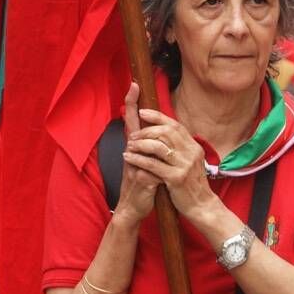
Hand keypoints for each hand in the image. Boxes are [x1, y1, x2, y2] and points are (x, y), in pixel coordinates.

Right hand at [110, 84, 160, 227]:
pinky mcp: (143, 180)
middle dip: (130, 106)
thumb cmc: (143, 183)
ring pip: (145, 144)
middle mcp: (133, 154)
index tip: (133, 85)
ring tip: (144, 111)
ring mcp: (136, 165)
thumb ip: (151, 148)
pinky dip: (161, 165)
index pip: (132, 123)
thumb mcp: (146, 163)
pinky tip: (163, 158)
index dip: (131, 105)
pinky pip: (154, 167)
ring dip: (149, 132)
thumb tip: (159, 131)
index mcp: (137, 150)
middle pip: (132, 126)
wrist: (134, 208)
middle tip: (133, 85)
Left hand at [128, 106, 219, 218]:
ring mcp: (184, 165)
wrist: (202, 206)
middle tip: (132, 134)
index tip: (143, 112)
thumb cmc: (192, 184)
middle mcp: (191, 153)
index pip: (175, 125)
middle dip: (146, 130)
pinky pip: (153, 164)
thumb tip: (164, 133)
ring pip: (158, 146)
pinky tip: (129, 158)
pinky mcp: (176, 178)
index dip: (158, 117)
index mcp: (193, 147)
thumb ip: (180, 148)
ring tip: (129, 145)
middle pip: (166, 132)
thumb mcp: (190, 162)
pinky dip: (139, 159)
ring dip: (140, 144)